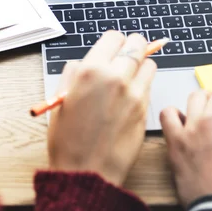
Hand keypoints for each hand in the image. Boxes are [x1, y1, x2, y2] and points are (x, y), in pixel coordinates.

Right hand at [48, 31, 156, 185]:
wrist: (87, 173)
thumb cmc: (68, 140)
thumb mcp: (60, 100)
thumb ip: (73, 75)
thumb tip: (83, 63)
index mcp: (91, 71)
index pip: (114, 37)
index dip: (113, 42)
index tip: (112, 49)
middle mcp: (116, 77)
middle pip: (137, 44)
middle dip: (132, 47)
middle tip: (126, 55)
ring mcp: (134, 93)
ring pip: (149, 63)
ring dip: (141, 65)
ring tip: (129, 77)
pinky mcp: (146, 108)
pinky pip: (150, 85)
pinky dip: (144, 84)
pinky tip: (131, 95)